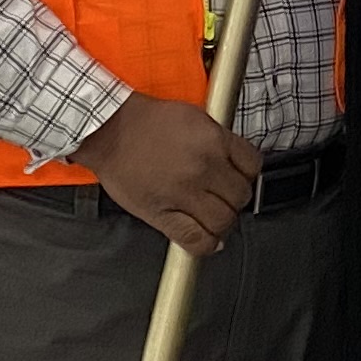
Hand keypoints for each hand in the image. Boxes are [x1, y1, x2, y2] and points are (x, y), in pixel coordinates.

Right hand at [78, 94, 258, 256]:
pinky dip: (207, 244)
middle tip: (223, 197)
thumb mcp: (194, 116)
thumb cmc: (145, 121)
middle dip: (235, 198)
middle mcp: (203, 167)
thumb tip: (236, 161)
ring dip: (223, 221)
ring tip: (213, 215)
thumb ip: (219, 139)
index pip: (252, 165)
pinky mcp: (163, 213)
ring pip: (223, 220)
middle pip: (240, 196)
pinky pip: (196, 239)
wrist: (108, 130)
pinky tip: (208, 240)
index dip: (247, 174)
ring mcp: (184, 193)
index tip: (239, 177)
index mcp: (213, 141)